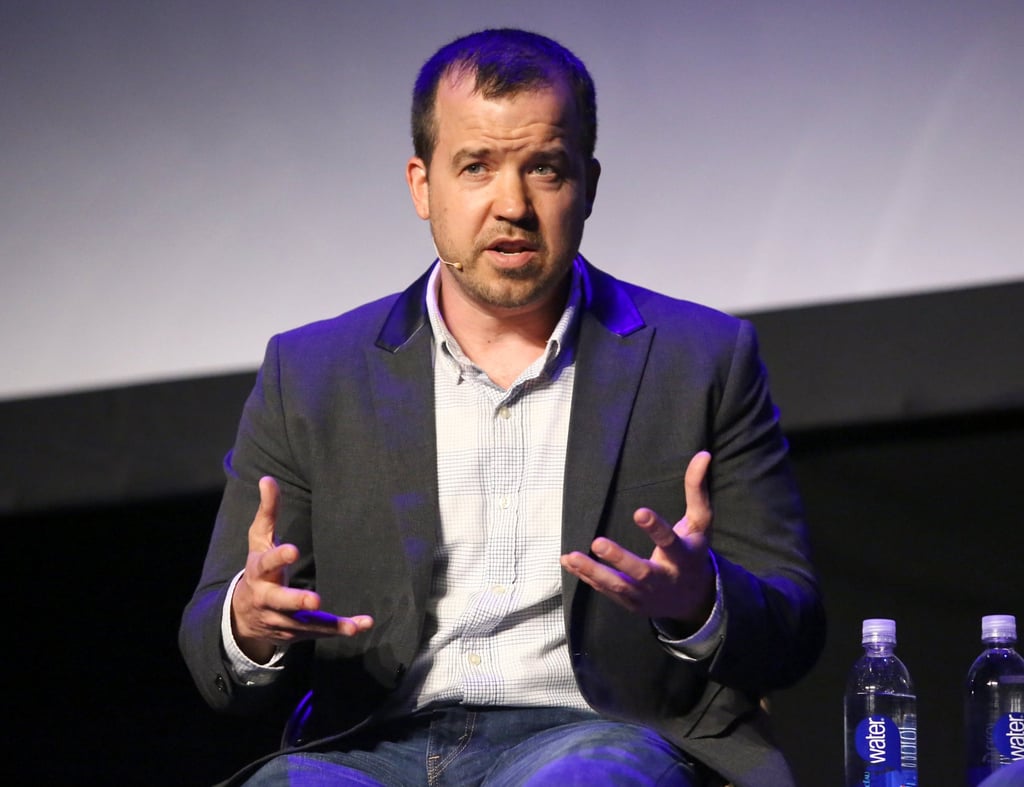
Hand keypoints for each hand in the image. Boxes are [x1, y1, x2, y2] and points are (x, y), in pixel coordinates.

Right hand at [230, 476, 373, 662]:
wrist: (242, 616)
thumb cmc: (258, 568)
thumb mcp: (258, 539)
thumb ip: (268, 511)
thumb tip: (267, 478)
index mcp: (259, 572)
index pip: (267, 563)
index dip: (278, 557)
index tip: (293, 550)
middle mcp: (268, 599)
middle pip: (281, 601)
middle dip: (296, 601)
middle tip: (314, 600)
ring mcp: (282, 619)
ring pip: (304, 623)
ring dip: (328, 624)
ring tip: (352, 626)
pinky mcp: (296, 631)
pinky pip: (319, 632)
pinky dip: (340, 629)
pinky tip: (361, 625)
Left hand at [560, 451, 714, 627]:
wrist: (693, 599)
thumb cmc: (693, 551)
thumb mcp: (701, 522)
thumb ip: (697, 490)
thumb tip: (702, 454)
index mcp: (683, 557)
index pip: (670, 542)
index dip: (656, 528)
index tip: (639, 512)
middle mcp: (665, 579)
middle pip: (641, 572)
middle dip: (620, 559)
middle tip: (598, 542)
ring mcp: (646, 595)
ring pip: (619, 586)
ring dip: (594, 572)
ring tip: (571, 556)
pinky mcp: (631, 603)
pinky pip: (607, 591)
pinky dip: (587, 577)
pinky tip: (568, 560)